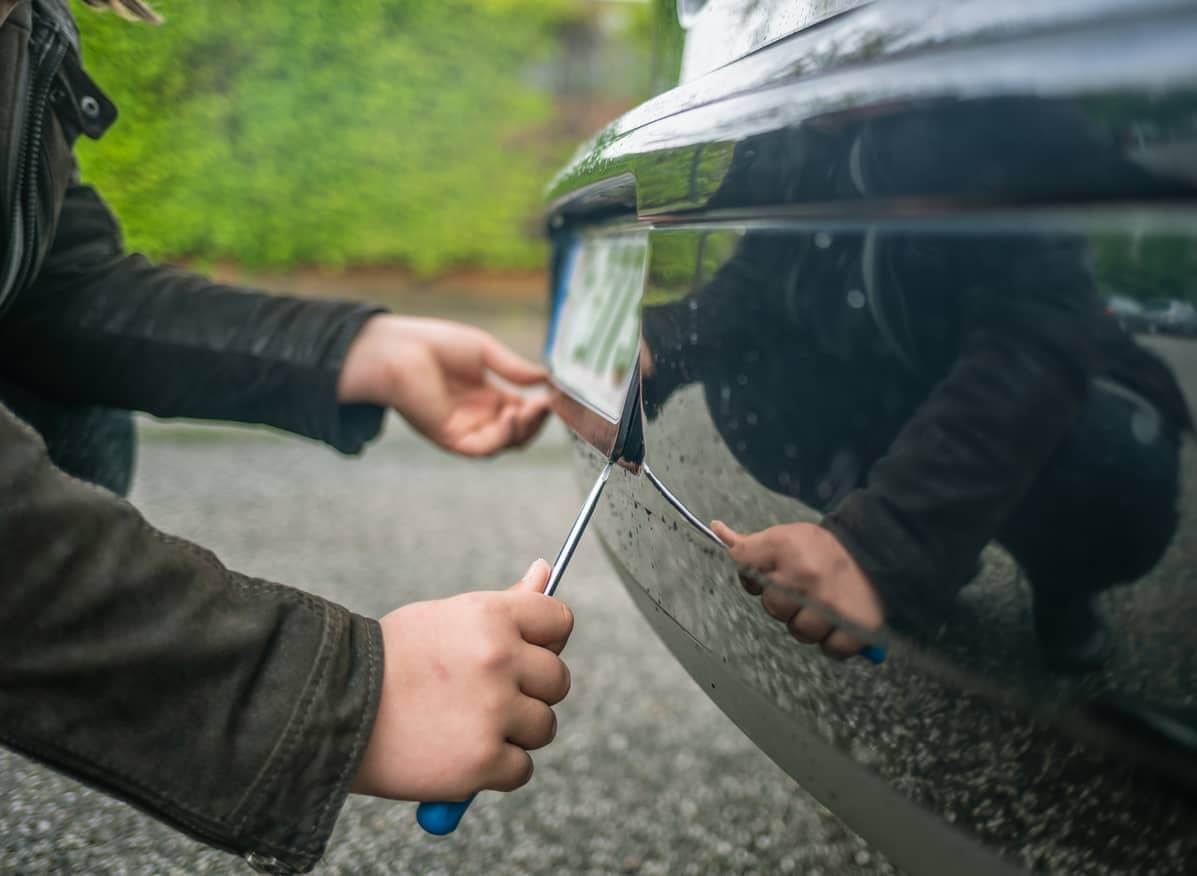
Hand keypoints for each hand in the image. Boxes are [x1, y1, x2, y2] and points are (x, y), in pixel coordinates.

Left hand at [338, 315, 550, 455]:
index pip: (522, 412)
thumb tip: (545, 378)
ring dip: (524, 429)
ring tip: (532, 409)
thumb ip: (514, 369)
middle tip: (547, 404)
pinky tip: (510, 416)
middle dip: (537, 421)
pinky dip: (503, 437)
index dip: (540, 407)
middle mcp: (477, 417)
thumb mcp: (484, 352)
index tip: (554, 394)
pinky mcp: (451, 438)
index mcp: (486, 397)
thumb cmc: (434, 344)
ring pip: (506, 444)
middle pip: (518, 433)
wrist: (398, 350)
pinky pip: (484, 449)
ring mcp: (465, 429)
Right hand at [351, 559, 572, 800]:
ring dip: (514, 733)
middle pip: (557, 680)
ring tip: (464, 725)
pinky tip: (457, 754)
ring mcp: (493, 712)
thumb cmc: (389, 660)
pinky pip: (521, 769)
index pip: (559, 621)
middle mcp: (499, 659)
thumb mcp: (445, 618)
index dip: (546, 641)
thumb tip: (546, 571)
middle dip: (530, 692)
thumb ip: (504, 604)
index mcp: (490, 616)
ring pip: (543, 727)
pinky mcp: (483, 761)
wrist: (329, 709)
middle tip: (485, 697)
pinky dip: (494, 770)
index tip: (525, 654)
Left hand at [710, 521, 883, 658]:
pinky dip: (834, 641)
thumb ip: (751, 543)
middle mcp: (805, 578)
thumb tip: (716, 528)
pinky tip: (839, 622)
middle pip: (773, 608)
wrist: (878, 550)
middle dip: (785, 602)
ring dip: (809, 623)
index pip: (743, 564)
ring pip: (800, 632)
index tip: (771, 572)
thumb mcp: (787, 535)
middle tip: (805, 590)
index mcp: (785, 548)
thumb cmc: (824, 547)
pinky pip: (830, 649)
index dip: (753, 574)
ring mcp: (831, 606)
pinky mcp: (856, 628)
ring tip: (824, 605)